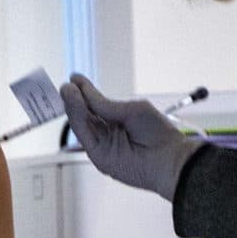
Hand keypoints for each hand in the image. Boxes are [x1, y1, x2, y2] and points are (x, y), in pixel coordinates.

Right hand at [59, 74, 200, 199]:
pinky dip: (77, 118)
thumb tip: (82, 91)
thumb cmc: (158, 133)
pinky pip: (84, 135)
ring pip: (82, 124)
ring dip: (73, 106)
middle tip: (67, 85)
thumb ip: (105, 105)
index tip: (75, 79)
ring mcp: (103, 146)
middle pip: (85, 115)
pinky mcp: (99, 157)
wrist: (169, 158)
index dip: (84, 93)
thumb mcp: (131, 111)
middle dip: (74, 99)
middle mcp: (109, 133)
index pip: (95, 106)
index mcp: (118, 121)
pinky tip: (74, 103)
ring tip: (68, 90)